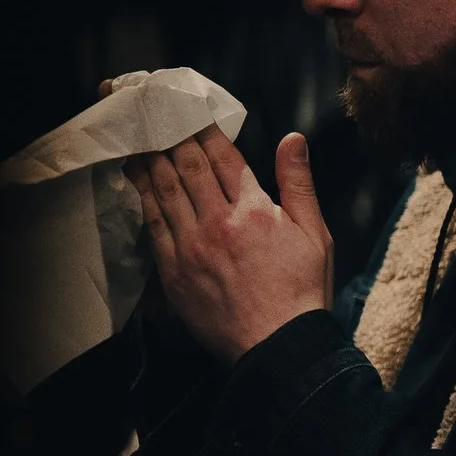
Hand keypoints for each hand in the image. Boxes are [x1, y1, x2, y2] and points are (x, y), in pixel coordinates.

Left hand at [127, 126, 333, 362]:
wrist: (278, 345)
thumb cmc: (303, 291)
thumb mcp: (316, 233)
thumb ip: (299, 183)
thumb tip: (293, 140)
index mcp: (256, 209)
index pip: (223, 157)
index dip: (204, 130)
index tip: (191, 111)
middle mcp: (219, 221)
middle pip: (186, 167)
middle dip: (171, 136)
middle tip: (156, 115)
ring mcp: (192, 246)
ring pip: (163, 190)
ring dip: (150, 160)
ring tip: (140, 139)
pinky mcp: (174, 270)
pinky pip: (152, 225)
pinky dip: (143, 198)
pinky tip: (138, 182)